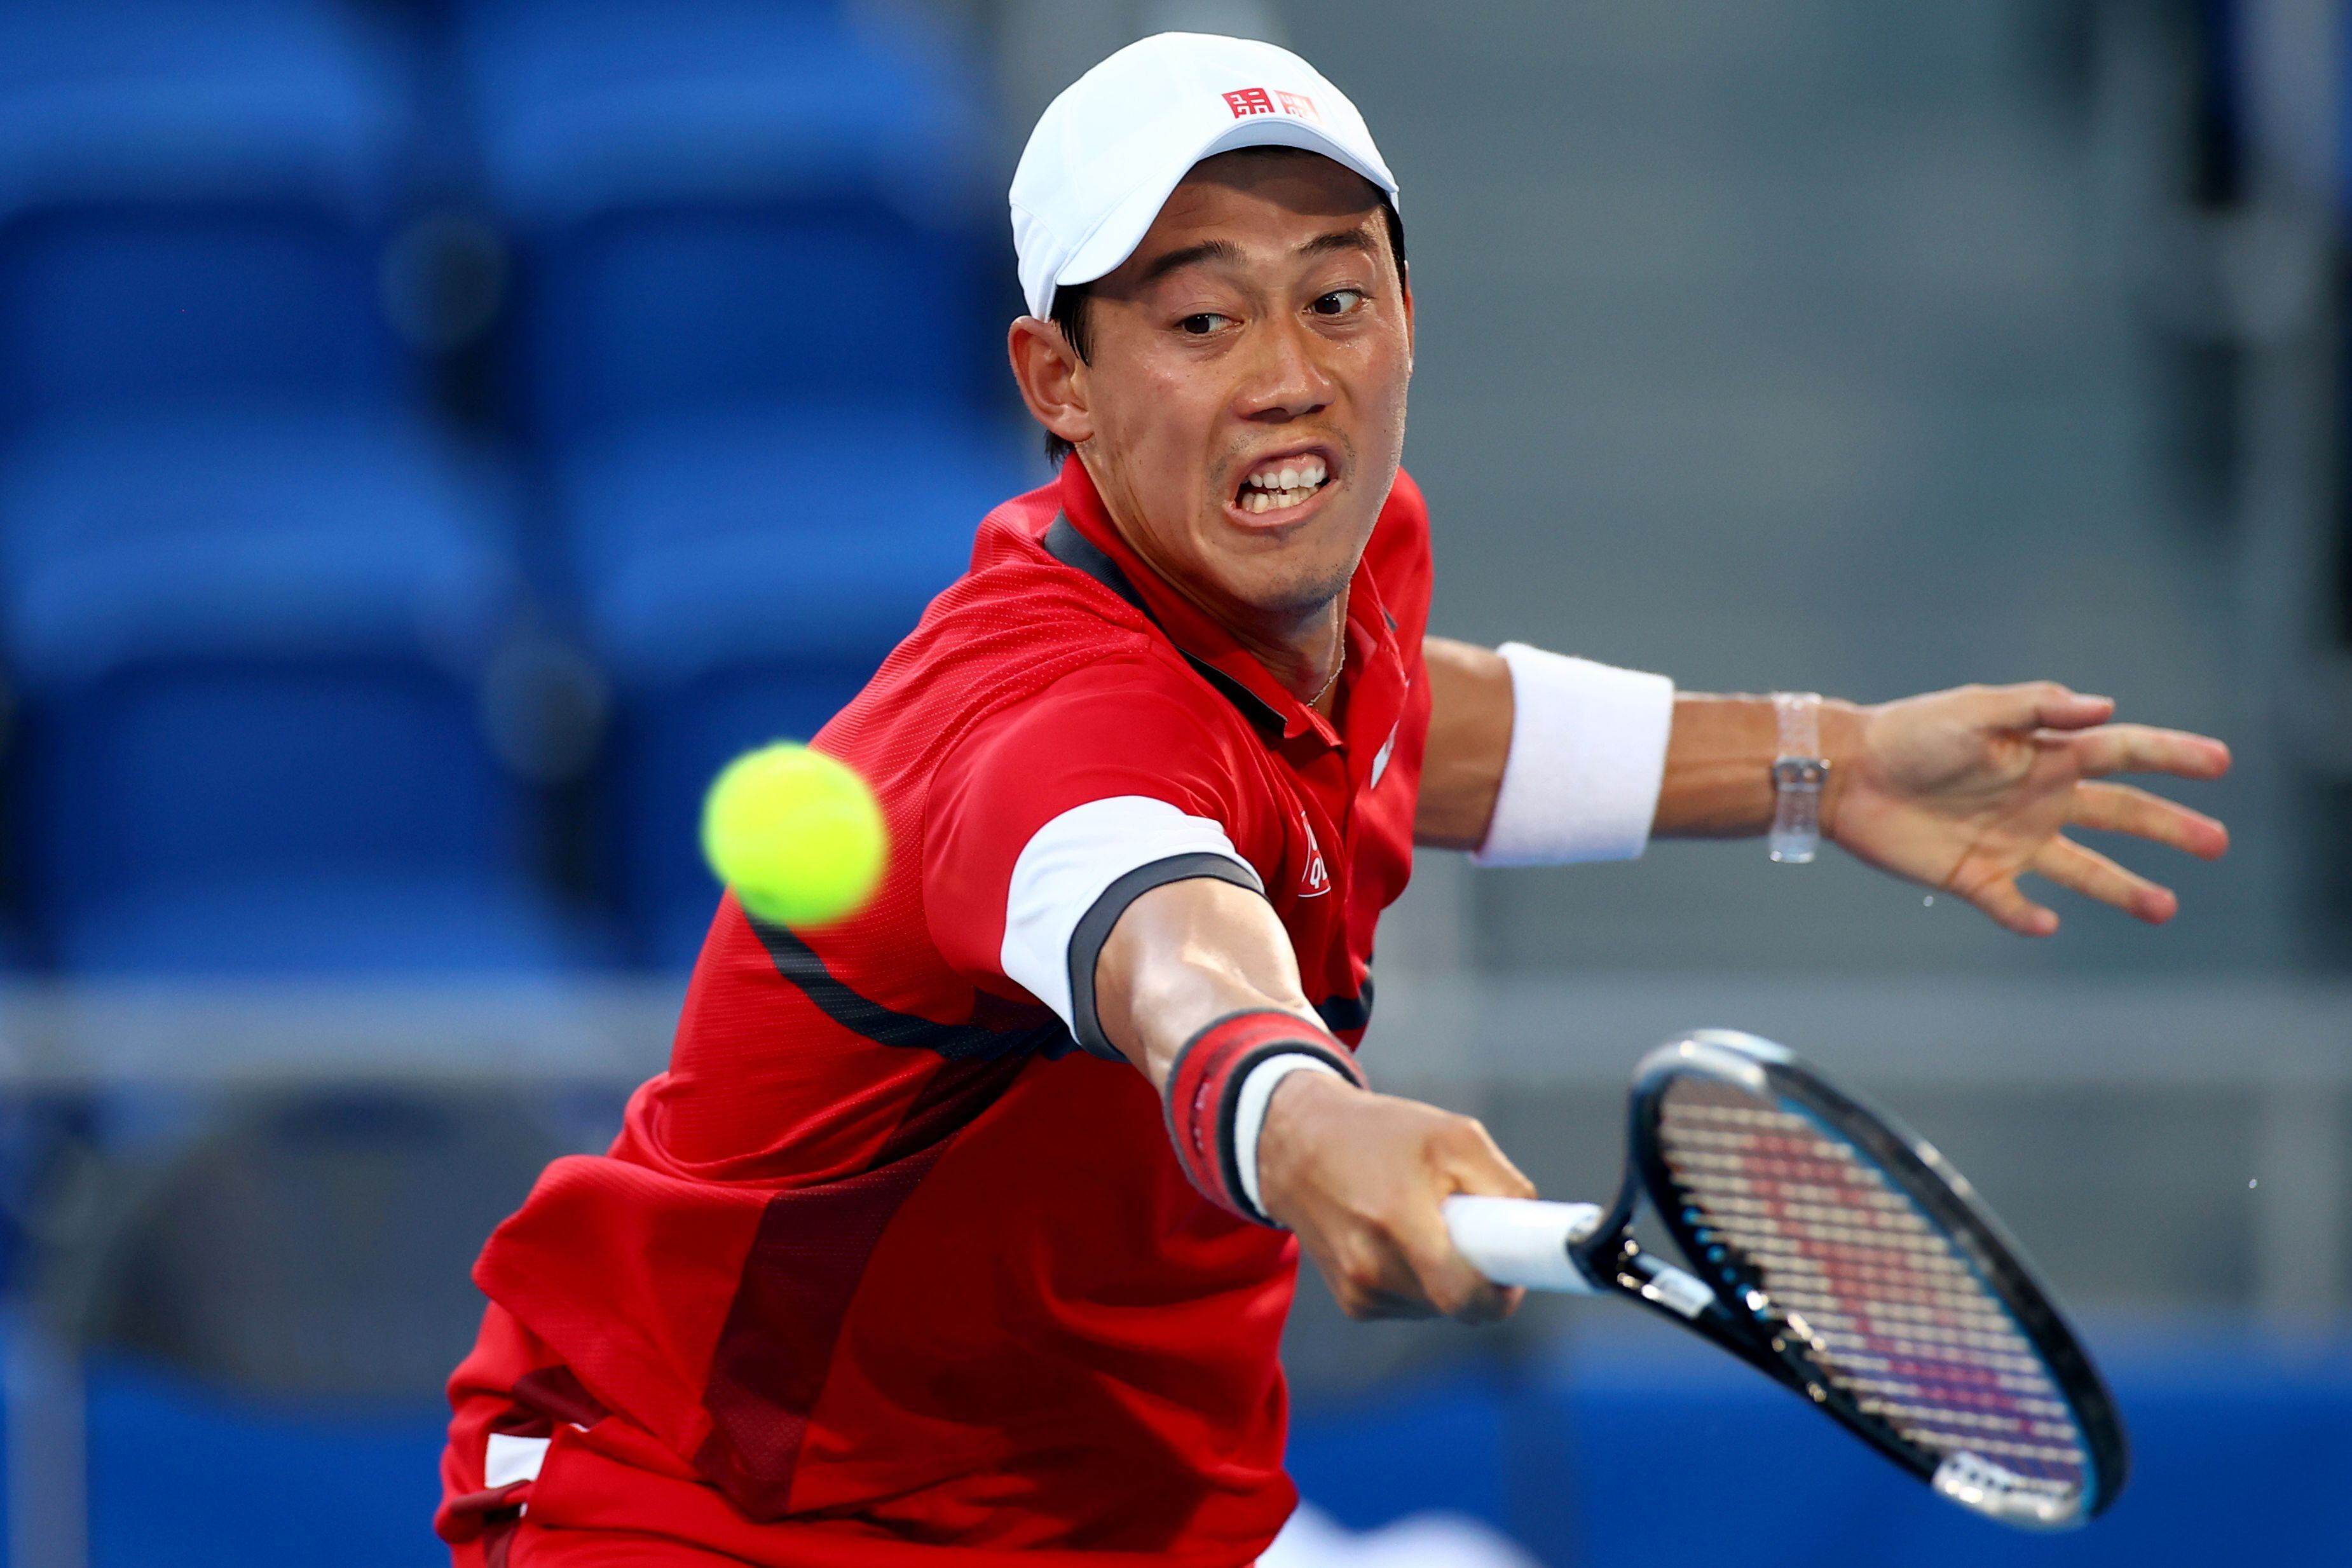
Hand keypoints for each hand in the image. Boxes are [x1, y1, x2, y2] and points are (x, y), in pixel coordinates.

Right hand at [1255, 1069, 1533, 1321]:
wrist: (1296, 1147)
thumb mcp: (1452, 1134)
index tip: (1515, 1271)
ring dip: (1450, 1276)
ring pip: (1440, 1308)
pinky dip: (1424, 1280)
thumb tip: (1532, 1230)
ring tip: (1425, 1223)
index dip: (1502, 1293)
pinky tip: (1401, 1239)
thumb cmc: (1380, 1134)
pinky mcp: (1354, 1303)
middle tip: (1474, 1228)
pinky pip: (1415, 1306)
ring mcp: (1359, 1292)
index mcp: (1397, 1220)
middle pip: (1459, 1304)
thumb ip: (1503, 1183)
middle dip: (1479, 1273)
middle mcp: (1371, 1268)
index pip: (1465, 1296)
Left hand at [1827, 682, 2230, 935]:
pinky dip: (2029, 918)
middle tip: (2217, 843)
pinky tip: (2049, 925)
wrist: (1846, 774)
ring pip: (2083, 871)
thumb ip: (2037, 707)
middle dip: (2169, 828)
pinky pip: (2013, 905)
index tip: (2219, 761)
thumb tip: (2104, 708)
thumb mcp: (1975, 710)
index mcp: (2045, 755)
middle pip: (2120, 815)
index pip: (2123, 753)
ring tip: (2166, 908)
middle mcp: (2038, 799)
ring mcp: (2010, 840)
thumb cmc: (1910, 732)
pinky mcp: (1973, 875)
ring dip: (2124, 889)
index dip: (2171, 755)